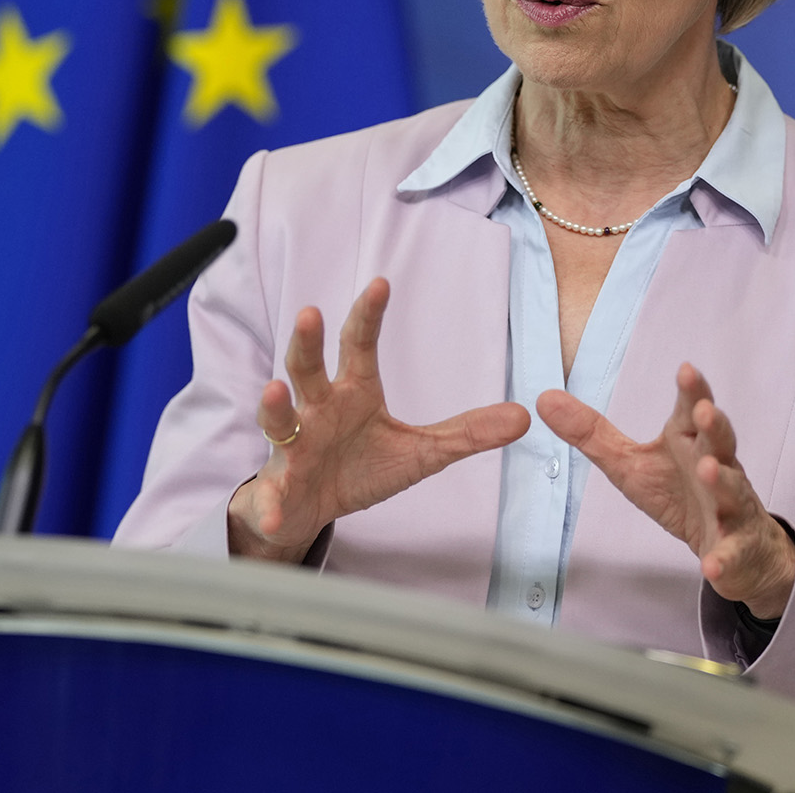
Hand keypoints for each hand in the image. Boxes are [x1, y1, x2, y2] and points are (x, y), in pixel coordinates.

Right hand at [228, 277, 529, 561]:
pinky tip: (271, 511)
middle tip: (309, 313)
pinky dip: (271, 504)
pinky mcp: (280, 488)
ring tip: (273, 391)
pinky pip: (274, 494)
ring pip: (278, 419)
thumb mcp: (422, 451)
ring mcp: (293, 447)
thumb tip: (524, 416)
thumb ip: (468, 432)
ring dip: (273, 406)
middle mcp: (316, 410)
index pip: (358, 344)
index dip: (368, 314)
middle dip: (307, 343)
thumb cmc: (362, 467)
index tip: (381, 283)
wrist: (313, 508)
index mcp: (353, 392)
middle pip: (307, 369)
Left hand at [537, 363, 794, 617]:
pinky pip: (730, 553)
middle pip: (719, 441)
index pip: (693, 411)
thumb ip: (592, 434)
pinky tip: (714, 567)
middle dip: (714, 425)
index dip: (692, 392)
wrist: (732, 546)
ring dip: (720, 480)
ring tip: (707, 469)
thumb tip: (544, 399)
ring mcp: (730, 507)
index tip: (686, 370)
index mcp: (690, 443)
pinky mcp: (734, 548)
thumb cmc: (680, 493)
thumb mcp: (630, 464)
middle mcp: (716, 466)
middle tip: (703, 411)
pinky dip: (723, 559)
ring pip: (730, 490)